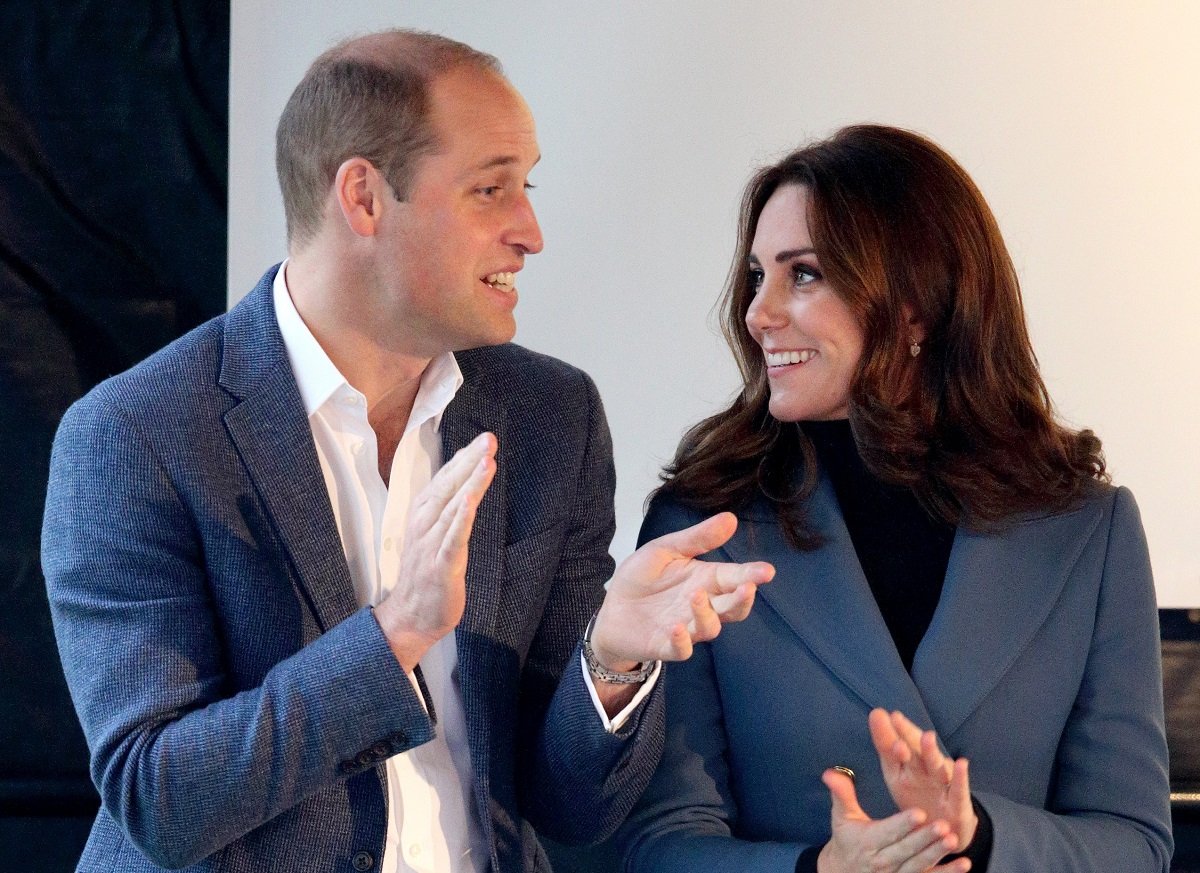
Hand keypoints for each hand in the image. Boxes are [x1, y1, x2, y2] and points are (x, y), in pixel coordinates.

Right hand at [374, 432, 496, 669]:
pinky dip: (462, 517)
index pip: (445, 479)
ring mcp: (431, 543)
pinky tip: (473, 501)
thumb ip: (446, 511)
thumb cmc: (425, 576)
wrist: (410, 617)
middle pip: (449, 485)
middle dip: (469, 460)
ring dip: (470, 481)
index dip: (463, 458)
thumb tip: (463, 486)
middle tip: (488, 439)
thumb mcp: (433, 536)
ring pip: (453, 505)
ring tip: (487, 460)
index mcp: (422, 514)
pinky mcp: (442, 563)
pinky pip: (453, 537)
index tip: (481, 440)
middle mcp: (424, 523)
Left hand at [588, 512, 774, 670]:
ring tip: (696, 596)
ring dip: (706, 614)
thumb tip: (731, 518)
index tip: (767, 571)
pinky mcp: (666, 646)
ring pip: (710, 628)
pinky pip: (681, 649)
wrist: (611, 608)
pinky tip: (676, 627)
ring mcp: (686, 627)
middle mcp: (702, 606)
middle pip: (732, 608)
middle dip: (742, 599)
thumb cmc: (642, 578)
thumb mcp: (666, 549)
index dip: (752, 575)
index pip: (735, 578)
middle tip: (748, 587)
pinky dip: (682, 641)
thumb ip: (698, 538)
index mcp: (706, 580)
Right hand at [818, 768, 970, 872]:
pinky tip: (964, 863)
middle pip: (906, 849)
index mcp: (867, 842)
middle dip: (924, 838)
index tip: (919, 812)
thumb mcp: (842, 817)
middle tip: (943, 825)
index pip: (888, 832)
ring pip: (919, 865)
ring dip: (937, 854)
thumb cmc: (847, 840)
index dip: (903, 824)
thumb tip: (830, 772)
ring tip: (954, 840)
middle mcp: (882, 861)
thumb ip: (842, 794)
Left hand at [869, 709, 977, 848]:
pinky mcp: (958, 805)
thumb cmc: (917, 796)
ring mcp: (943, 785)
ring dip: (931, 752)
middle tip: (897, 720)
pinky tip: (961, 763)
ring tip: (927, 737)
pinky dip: (960, 777)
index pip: (899, 743)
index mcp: (910, 763)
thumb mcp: (896, 774)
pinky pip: (959, 790)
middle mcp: (927, 769)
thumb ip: (886, 747)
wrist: (943, 830)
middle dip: (908, 735)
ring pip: (937, 766)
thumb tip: (876, 713)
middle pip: (916, 750)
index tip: (879, 714)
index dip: (890, 730)